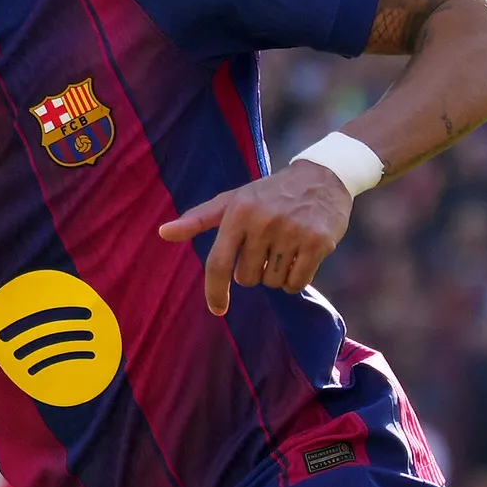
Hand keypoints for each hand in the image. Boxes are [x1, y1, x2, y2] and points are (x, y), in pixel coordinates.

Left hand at [157, 164, 356, 316]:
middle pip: (248, 278)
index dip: (215, 291)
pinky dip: (296, 279)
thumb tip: (163, 233)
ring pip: (273, 282)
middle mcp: (264, 222)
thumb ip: (199, 219)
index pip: (219, 262)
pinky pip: (297, 282)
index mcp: (239, 212)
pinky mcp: (317, 242)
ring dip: (277, 274)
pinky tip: (301, 256)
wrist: (322, 177)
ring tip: (286, 247)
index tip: (217, 309)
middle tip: (267, 247)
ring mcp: (292, 232)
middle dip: (255, 271)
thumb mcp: (234, 200)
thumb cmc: (270, 194)